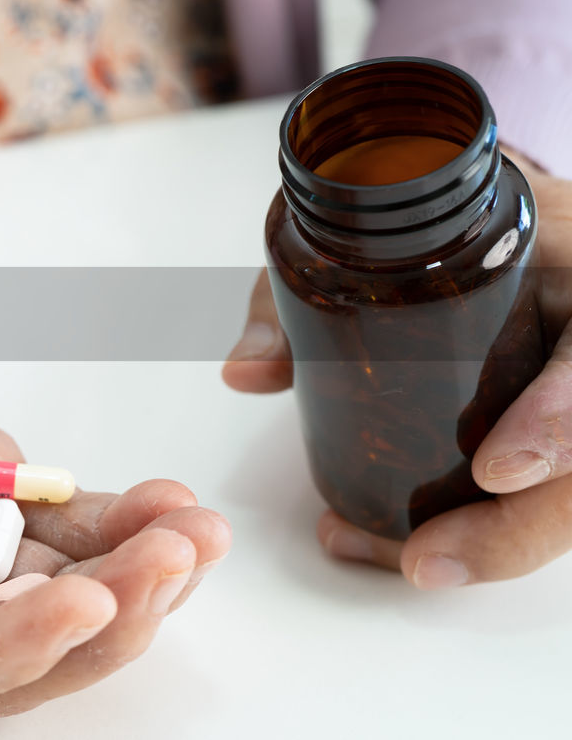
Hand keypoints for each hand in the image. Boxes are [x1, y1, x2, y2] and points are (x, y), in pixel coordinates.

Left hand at [223, 157, 571, 587]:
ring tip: (402, 563)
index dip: (562, 419)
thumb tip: (246, 371)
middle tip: (425, 561)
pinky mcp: (554, 436)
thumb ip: (295, 297)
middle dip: (517, 528)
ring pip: (567, 496)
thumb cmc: (425, 226)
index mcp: (570, 272)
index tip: (494, 470)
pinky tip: (401, 550)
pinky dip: (477, 537)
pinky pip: (537, 500)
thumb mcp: (360, 238)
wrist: (472, 222)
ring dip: (490, 547)